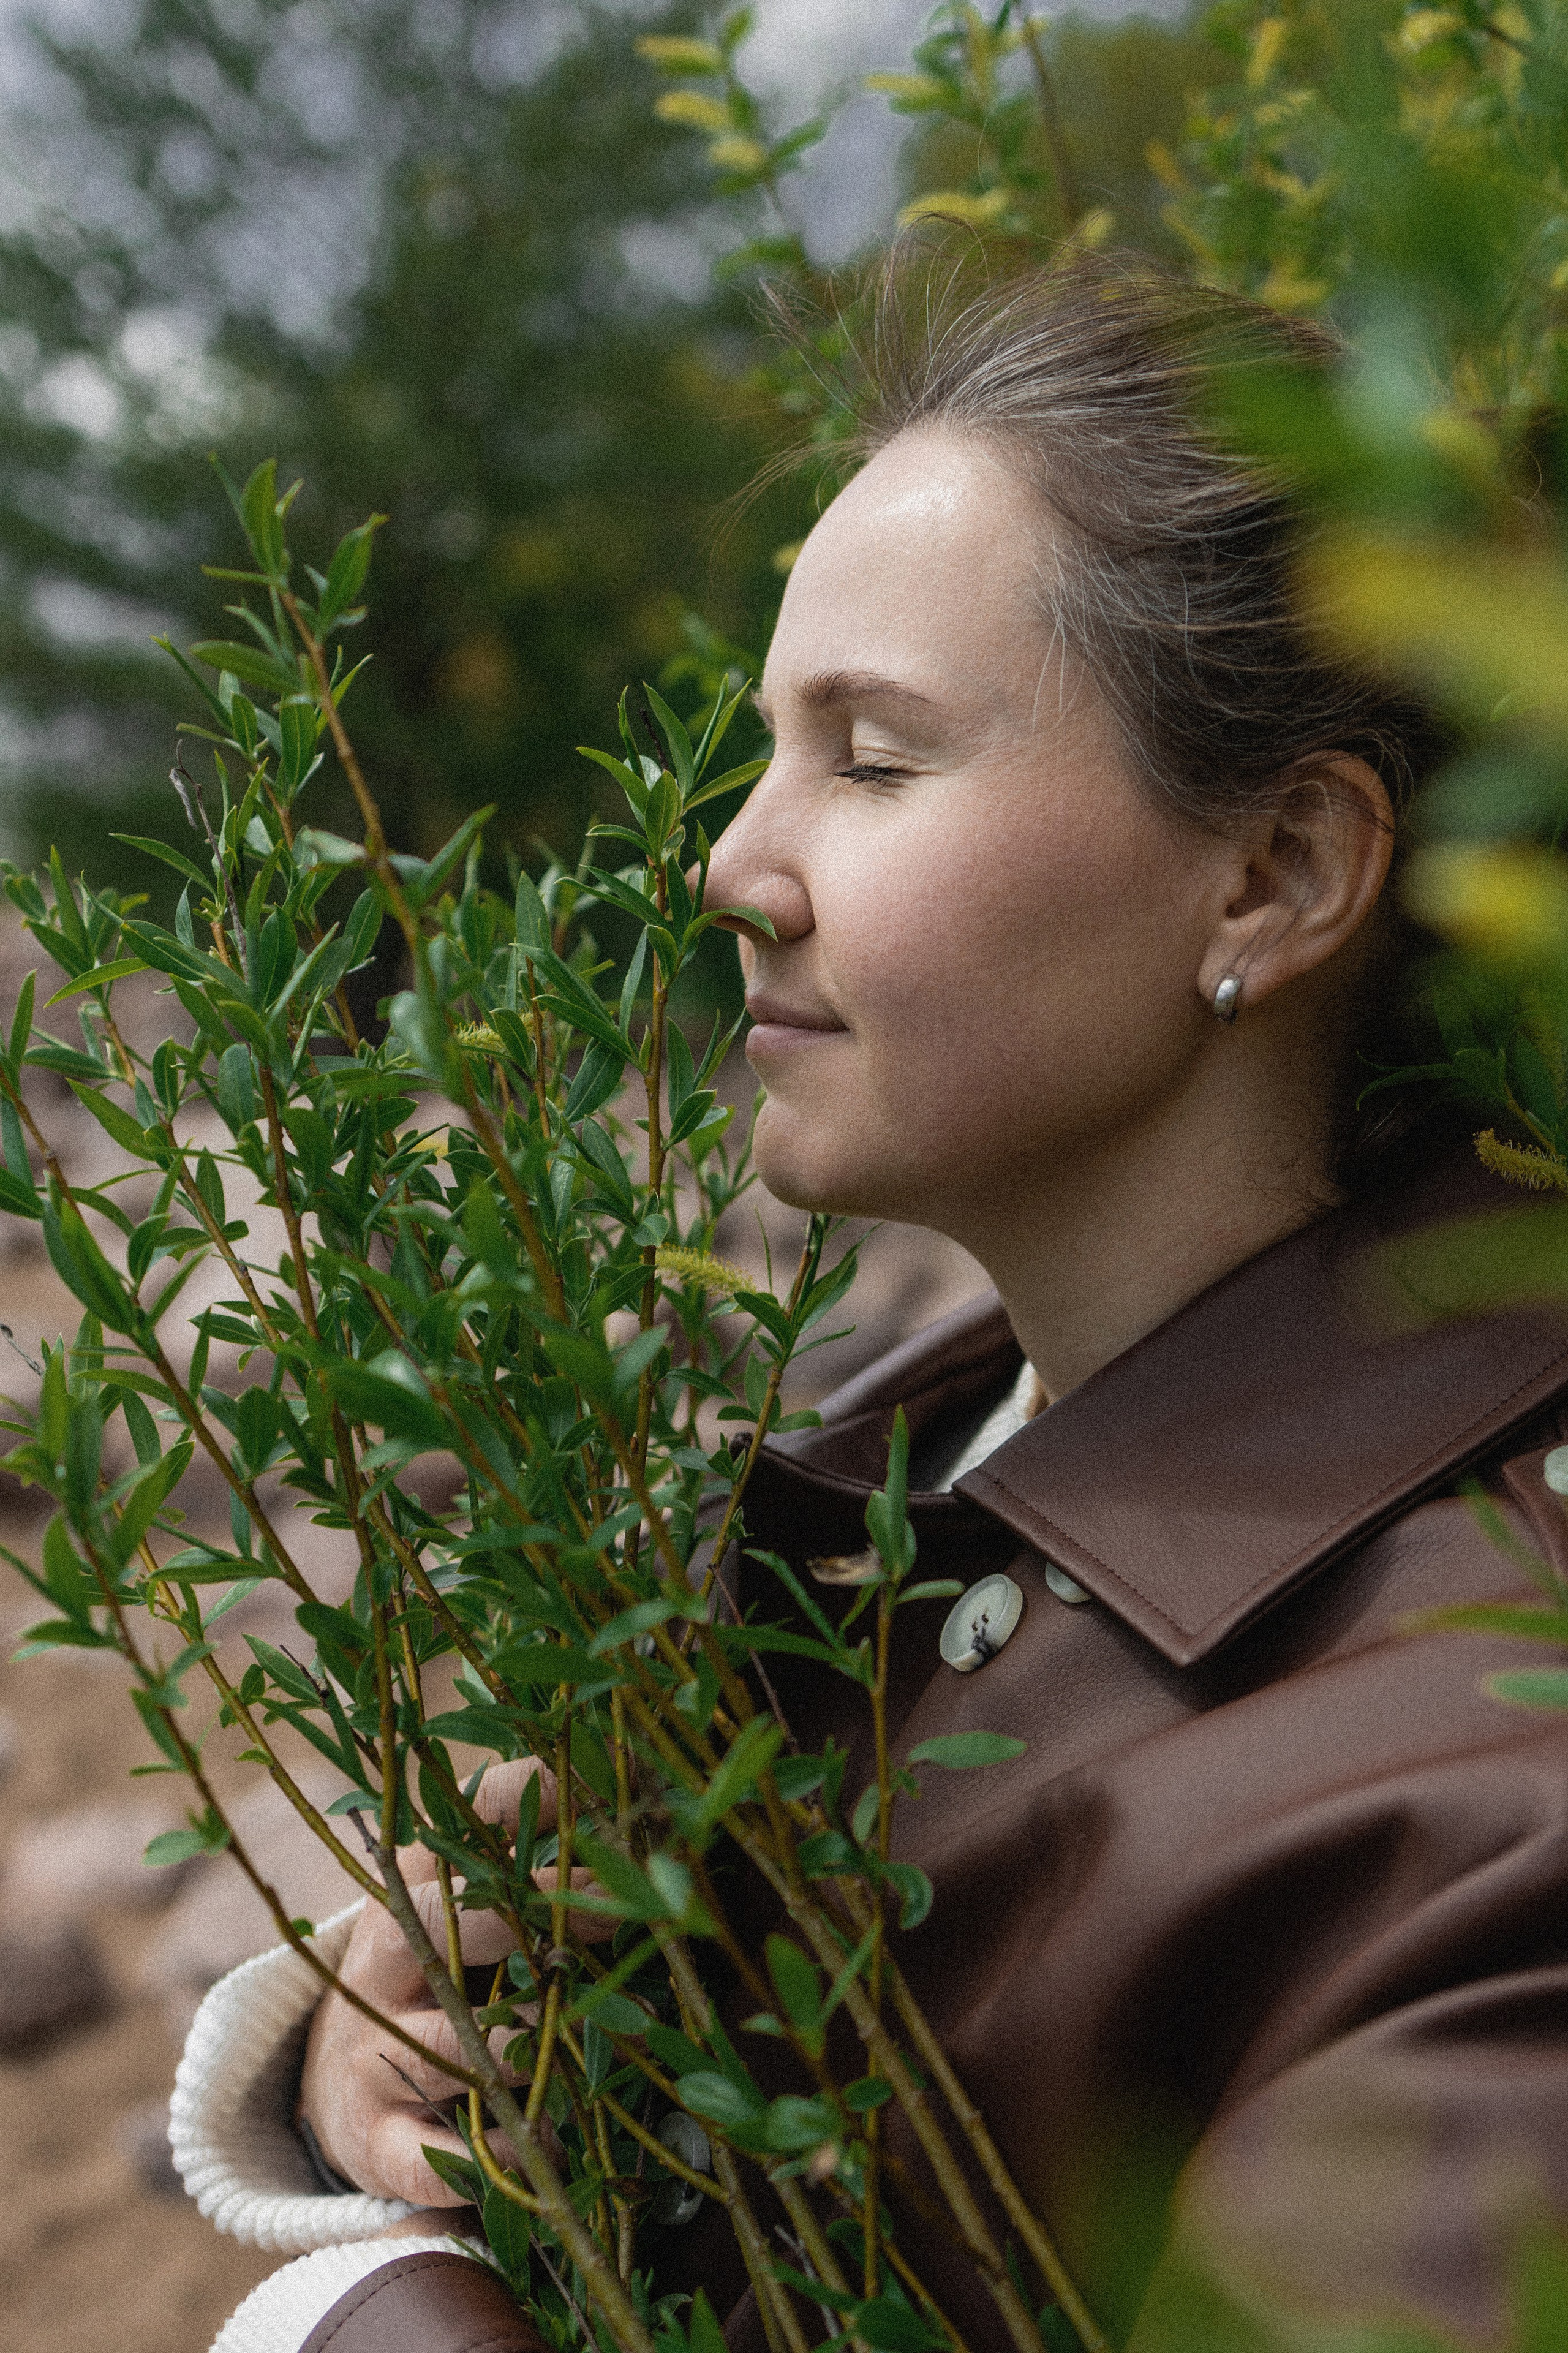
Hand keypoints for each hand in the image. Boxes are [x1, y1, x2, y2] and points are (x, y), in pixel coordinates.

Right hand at [299, 1758, 609, 2203]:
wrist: (340, 2087)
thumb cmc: (434, 1977)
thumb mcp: (460, 1902)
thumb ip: (520, 1847)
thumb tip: (628, 1782)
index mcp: (405, 1893)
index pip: (455, 1833)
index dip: (526, 1814)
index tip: (605, 1820)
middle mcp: (380, 1968)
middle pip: (438, 1928)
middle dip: (525, 1923)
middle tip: (612, 1923)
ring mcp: (371, 2057)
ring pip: (446, 2049)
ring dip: (527, 2046)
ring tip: (597, 2038)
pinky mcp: (377, 2143)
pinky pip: (437, 2157)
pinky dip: (494, 2152)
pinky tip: (545, 2140)